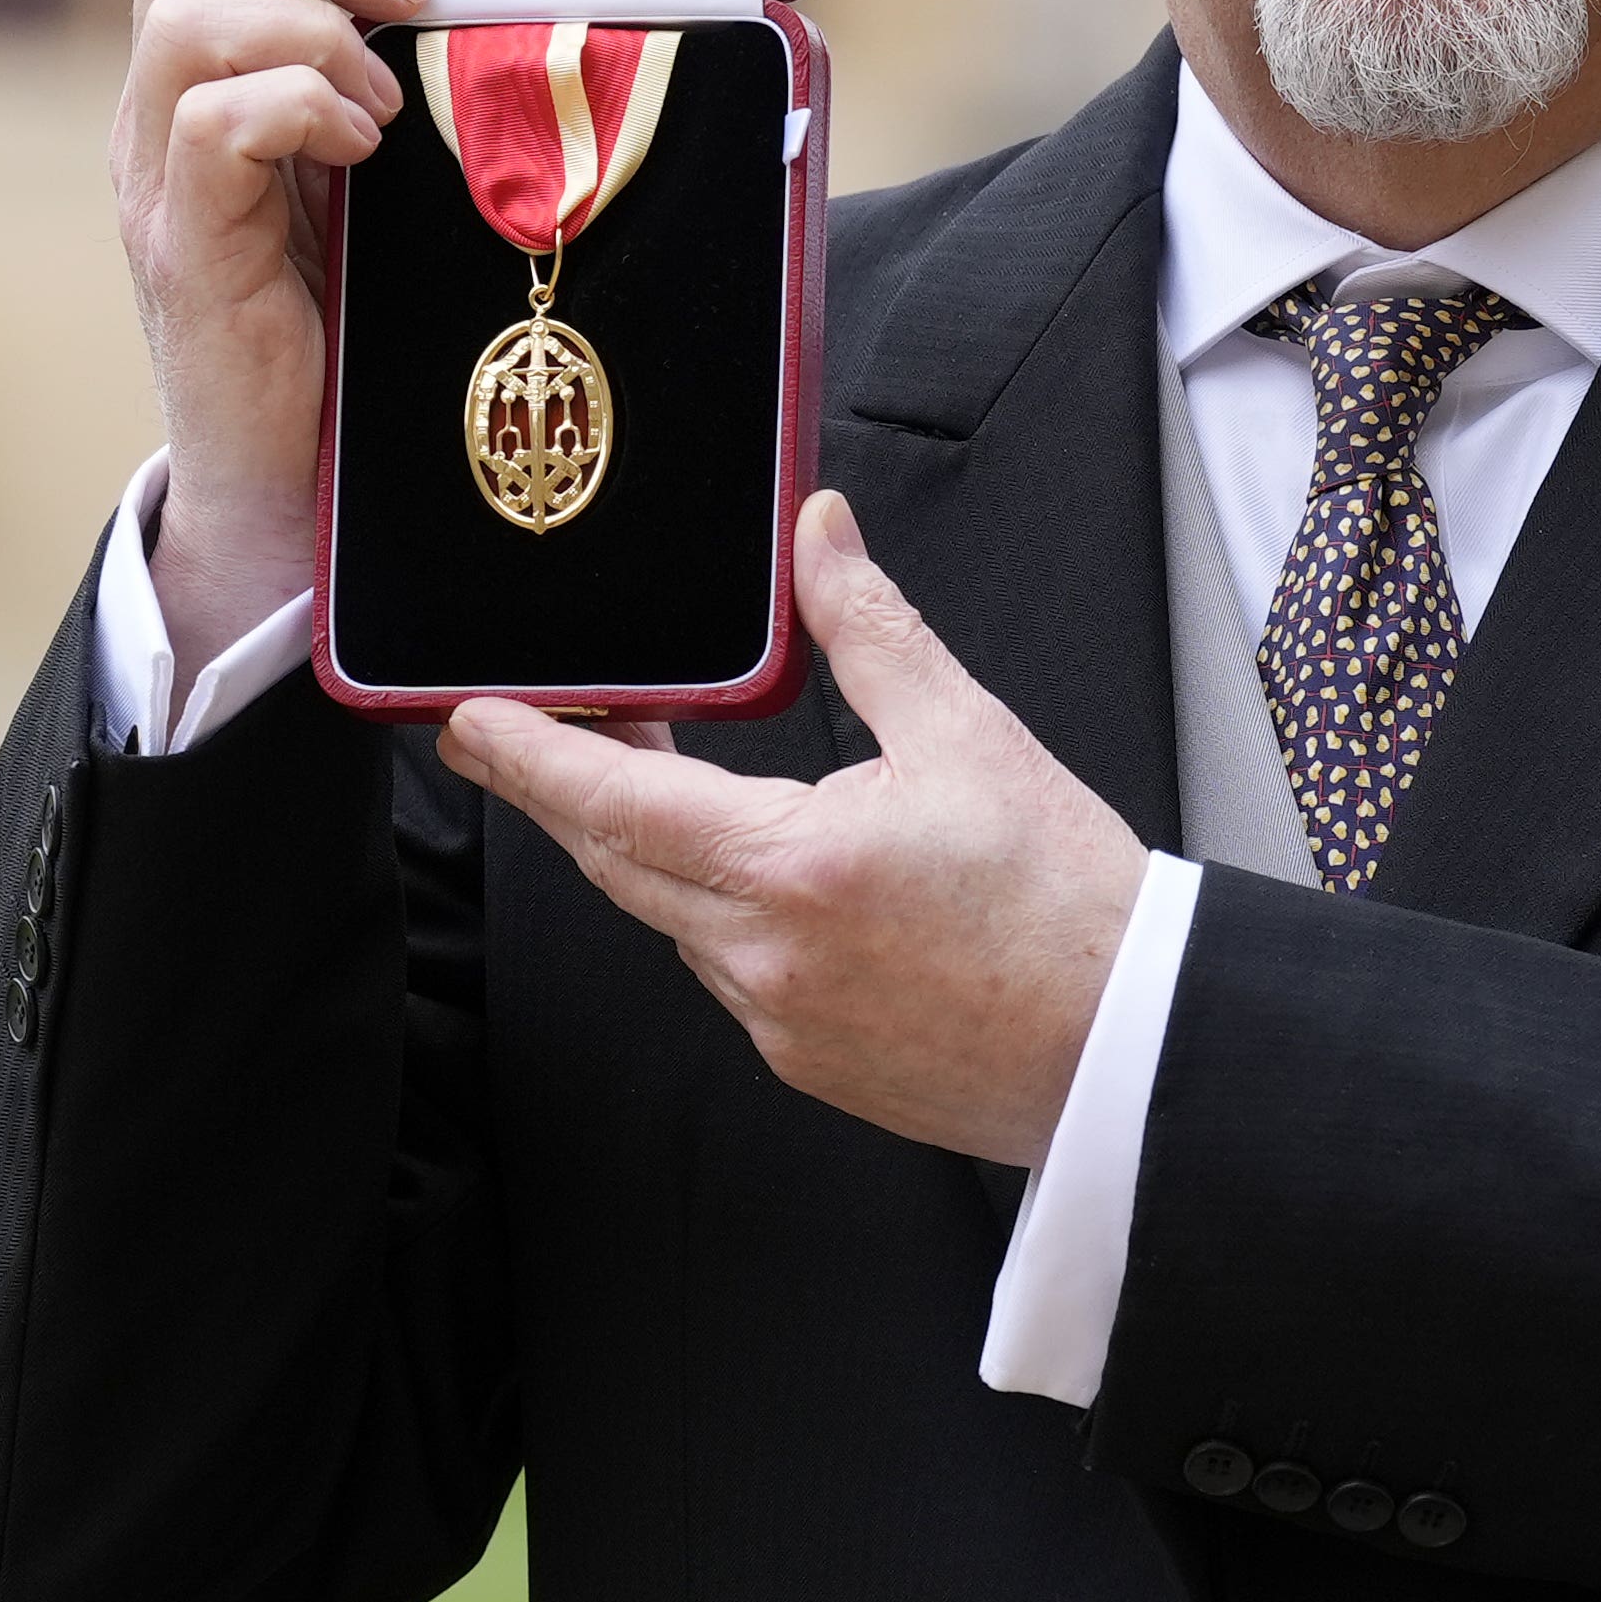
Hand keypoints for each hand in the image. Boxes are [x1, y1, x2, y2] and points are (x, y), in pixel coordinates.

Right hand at [113, 0, 439, 675]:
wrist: (295, 494)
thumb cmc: (357, 335)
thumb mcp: (389, 188)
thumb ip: (406, 93)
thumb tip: (503, 3)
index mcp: (211, 85)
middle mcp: (161, 120)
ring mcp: (159, 184)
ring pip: (185, 18)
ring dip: (309, 24)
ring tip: (388, 95)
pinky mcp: (182, 250)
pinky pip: (208, 124)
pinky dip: (295, 103)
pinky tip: (364, 147)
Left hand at [436, 494, 1146, 1165]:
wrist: (1132, 1041)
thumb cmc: (1070, 905)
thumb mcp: (970, 733)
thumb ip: (870, 628)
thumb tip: (818, 540)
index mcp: (791, 868)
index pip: (610, 803)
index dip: (525, 756)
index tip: (467, 723)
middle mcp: (764, 957)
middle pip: (615, 864)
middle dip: (564, 791)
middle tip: (528, 730)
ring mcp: (780, 1021)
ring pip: (671, 920)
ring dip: (648, 849)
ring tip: (663, 778)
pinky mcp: (807, 1061)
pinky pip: (726, 972)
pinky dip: (715, 911)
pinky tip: (760, 871)